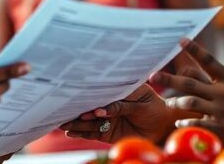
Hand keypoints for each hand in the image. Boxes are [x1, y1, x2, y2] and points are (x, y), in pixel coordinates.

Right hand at [59, 83, 173, 143]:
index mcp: (114, 90)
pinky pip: (91, 133)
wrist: (162, 123)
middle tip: (61, 110)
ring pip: (87, 120)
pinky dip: (81, 133)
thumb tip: (101, 110)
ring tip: (63, 123)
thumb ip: (122, 105)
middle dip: (74, 108)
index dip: (86, 92)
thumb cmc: (153, 106)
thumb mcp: (141, 102)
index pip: (98, 90)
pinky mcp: (106, 132)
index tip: (74, 94)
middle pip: (88, 105)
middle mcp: (107, 103)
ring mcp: (105, 118)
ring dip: (75, 122)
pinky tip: (71, 131)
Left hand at [151, 40, 223, 149]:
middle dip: (170, 78)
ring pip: (191, 103)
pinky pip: (200, 125)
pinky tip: (179, 123)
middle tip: (153, 75)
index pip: (209, 60)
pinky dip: (188, 124)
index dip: (194, 49)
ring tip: (167, 101)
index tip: (180, 40)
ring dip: (176, 102)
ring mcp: (223, 112)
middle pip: (191, 82)